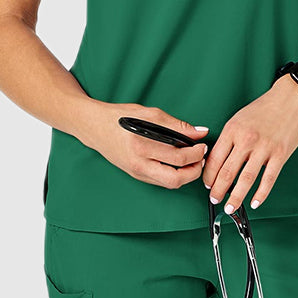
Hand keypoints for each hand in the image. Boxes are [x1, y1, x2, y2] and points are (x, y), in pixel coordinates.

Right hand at [84, 101, 209, 187]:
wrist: (94, 127)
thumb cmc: (119, 117)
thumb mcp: (150, 113)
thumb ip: (176, 125)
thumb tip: (200, 133)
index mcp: (142, 145)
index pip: (178, 157)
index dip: (196, 153)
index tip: (203, 145)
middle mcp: (138, 163)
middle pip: (175, 179)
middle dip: (194, 171)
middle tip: (201, 159)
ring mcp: (136, 172)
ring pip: (169, 184)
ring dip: (185, 175)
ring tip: (192, 161)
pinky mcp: (136, 175)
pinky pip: (160, 181)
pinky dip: (173, 175)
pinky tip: (178, 164)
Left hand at [202, 76, 297, 211]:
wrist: (290, 99)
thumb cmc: (264, 109)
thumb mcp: (238, 119)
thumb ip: (228, 140)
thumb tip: (216, 161)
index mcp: (232, 130)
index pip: (214, 159)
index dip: (208, 176)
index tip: (207, 185)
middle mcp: (246, 140)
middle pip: (227, 172)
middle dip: (218, 190)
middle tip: (215, 199)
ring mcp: (264, 148)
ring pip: (246, 179)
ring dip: (236, 197)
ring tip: (230, 206)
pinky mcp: (280, 154)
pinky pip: (269, 179)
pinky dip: (260, 194)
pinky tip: (255, 202)